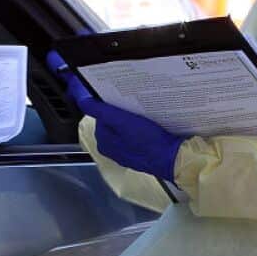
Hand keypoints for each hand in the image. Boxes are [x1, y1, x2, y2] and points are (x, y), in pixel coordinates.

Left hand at [47, 51, 185, 182]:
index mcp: (103, 142)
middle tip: (133, 102)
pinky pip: (136, 136)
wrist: (173, 158)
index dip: (109, 104)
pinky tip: (149, 124)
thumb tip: (83, 100)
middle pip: (112, 122)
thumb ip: (101, 111)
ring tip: (142, 111)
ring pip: (124, 129)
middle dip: (121, 111)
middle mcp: (112, 149)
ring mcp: (127, 152)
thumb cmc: (148, 141)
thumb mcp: (122, 121)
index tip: (119, 97)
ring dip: (131, 119)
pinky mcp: (141, 153)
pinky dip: (140, 128)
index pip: (101, 116)